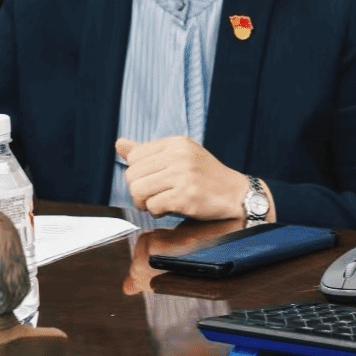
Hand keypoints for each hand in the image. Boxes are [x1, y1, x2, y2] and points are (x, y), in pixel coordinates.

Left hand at [115, 135, 272, 221]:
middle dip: (138, 190)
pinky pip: (153, 206)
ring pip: (138, 191)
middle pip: (132, 175)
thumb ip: (148, 151)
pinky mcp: (186, 196)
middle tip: (153, 196)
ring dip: (145, 203)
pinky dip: (157, 212)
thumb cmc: (206, 176)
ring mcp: (183, 176)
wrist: (236, 194)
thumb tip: (119, 144)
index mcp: (175, 143)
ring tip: (159, 202)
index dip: (138, 173)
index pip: (134, 156)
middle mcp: (179, 156)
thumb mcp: (180, 156)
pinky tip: (170, 208)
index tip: (151, 180)